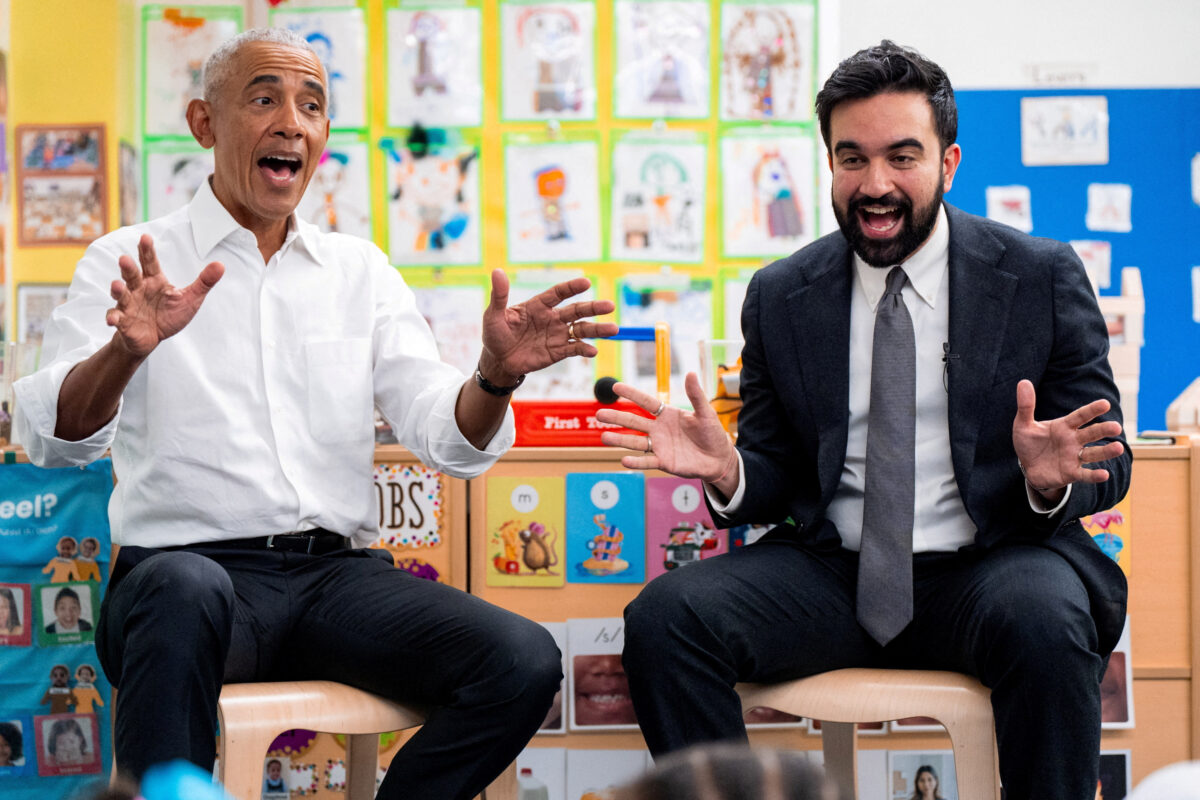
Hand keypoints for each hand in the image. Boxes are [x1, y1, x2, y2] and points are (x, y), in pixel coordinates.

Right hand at [106, 234, 223, 358]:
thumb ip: (204, 282)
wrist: (152, 338)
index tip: (145, 237)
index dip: (147, 250)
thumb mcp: (190, 298)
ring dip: (117, 290)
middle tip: (124, 258)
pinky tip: (113, 320)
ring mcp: (128, 305)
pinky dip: (113, 319)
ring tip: (117, 286)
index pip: (149, 262)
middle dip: (128, 267)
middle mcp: (138, 289)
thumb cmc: (169, 315)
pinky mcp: (123, 322)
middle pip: (131, 275)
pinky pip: (116, 318)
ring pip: (120, 294)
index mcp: (154, 280)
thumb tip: (221, 265)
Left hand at [478, 269, 616, 382]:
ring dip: (597, 329)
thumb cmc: (495, 335)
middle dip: (594, 308)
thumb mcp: (493, 315)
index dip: (572, 287)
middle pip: (577, 310)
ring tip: (613, 329)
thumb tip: (497, 271)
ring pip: (581, 330)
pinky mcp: (558, 352)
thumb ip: (499, 295)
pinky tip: (593, 351)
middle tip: (610, 305)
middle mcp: (552, 318)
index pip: (558, 293)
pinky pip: (575, 349)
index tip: (586, 282)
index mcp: (538, 306)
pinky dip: (584, 349)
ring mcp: (557, 335)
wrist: (498, 361)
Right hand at [596, 373, 737, 487]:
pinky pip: (647, 462)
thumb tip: (691, 373)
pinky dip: (635, 462)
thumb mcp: (706, 413)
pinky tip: (623, 460)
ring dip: (620, 439)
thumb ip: (696, 395)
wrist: (719, 459)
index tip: (616, 387)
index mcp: (667, 414)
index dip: (632, 394)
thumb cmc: (712, 433)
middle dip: (617, 417)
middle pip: (634, 421)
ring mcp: (659, 446)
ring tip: (604, 437)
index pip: (646, 402)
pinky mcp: (664, 462)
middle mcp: (659, 429)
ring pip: (635, 442)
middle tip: (599, 414)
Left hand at [1012, 379, 1123, 491]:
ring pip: (1093, 453)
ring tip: (1118, 448)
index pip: (1080, 416)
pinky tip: (1104, 474)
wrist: (1028, 467)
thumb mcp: (1023, 424)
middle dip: (1104, 430)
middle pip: (1091, 433)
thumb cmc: (1029, 443)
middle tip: (1116, 427)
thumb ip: (1026, 406)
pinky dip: (1094, 475)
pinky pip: (1084, 474)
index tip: (1105, 403)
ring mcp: (1074, 457)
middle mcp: (1073, 440)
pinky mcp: (1071, 473)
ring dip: (1106, 451)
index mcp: (1064, 426)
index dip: (1092, 410)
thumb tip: (1023, 382)